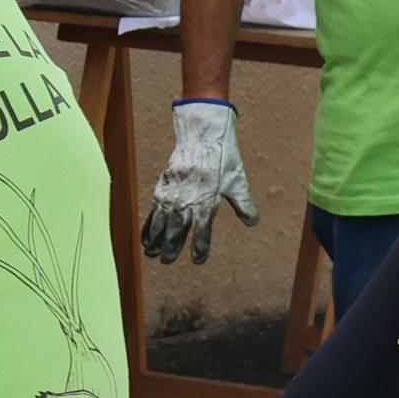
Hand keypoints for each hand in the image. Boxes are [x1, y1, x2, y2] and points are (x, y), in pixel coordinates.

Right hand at [139, 99, 256, 261]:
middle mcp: (187, 202)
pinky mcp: (162, 187)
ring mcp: (172, 195)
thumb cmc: (223, 158)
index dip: (200, 249)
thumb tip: (253, 222)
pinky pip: (153, 211)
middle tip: (168, 262)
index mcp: (207, 203)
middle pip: (176, 232)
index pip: (202, 233)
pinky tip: (146, 237)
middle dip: (172, 249)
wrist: (202, 135)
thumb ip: (244, 205)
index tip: (198, 260)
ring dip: (156, 241)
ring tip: (152, 254)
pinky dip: (148, 226)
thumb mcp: (238, 181)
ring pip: (161, 224)